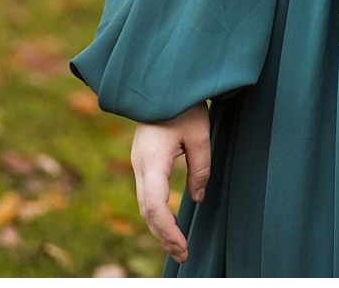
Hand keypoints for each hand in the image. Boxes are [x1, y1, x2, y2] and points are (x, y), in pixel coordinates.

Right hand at [130, 102, 209, 263]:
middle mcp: (139, 166)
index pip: (155, 205)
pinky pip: (147, 194)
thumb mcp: (199, 134)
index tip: (184, 246)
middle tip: (183, 255)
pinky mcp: (143, 162)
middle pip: (147, 210)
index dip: (168, 229)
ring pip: (144, 205)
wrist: (161, 84)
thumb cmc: (183, 105)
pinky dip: (156, 213)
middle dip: (164, 235)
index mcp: (151, 160)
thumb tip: (198, 199)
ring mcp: (138, 164)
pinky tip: (168, 223)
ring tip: (177, 246)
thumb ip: (200, 168)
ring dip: (159, 227)